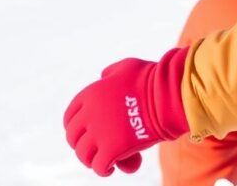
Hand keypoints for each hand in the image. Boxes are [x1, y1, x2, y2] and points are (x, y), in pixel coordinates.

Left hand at [63, 46, 189, 176]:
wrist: (166, 95)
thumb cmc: (151, 79)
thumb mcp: (126, 67)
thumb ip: (111, 73)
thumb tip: (103, 77)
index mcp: (90, 95)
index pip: (70, 117)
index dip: (75, 128)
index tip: (84, 134)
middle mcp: (89, 115)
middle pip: (73, 138)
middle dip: (82, 145)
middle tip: (95, 148)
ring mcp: (99, 133)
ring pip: (83, 155)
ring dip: (92, 160)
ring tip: (105, 161)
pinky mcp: (112, 150)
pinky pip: (100, 166)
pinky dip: (105, 169)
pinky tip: (114, 168)